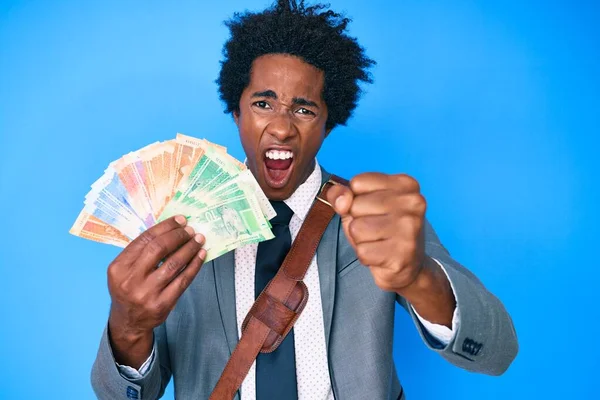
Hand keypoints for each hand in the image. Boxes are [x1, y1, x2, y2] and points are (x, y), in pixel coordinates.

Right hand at [107, 216, 205, 367]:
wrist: (128, 322)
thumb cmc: (129, 289)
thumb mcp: (124, 270)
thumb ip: (141, 252)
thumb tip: (170, 229)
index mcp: (119, 267)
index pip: (145, 239)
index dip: (165, 227)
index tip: (180, 220)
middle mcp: (131, 280)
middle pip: (159, 249)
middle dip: (178, 236)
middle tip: (190, 230)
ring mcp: (147, 293)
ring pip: (174, 263)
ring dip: (189, 248)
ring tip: (198, 240)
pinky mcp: (162, 304)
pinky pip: (183, 280)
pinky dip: (194, 265)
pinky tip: (200, 255)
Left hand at [326, 173, 426, 292]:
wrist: (409, 266)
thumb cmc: (382, 232)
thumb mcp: (358, 206)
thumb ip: (342, 194)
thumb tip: (341, 200)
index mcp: (405, 183)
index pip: (358, 182)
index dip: (355, 199)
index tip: (373, 210)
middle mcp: (412, 202)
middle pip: (356, 205)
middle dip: (358, 221)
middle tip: (377, 230)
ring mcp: (410, 227)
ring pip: (357, 228)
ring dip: (361, 240)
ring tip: (378, 242)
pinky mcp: (403, 253)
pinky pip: (362, 251)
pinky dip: (366, 256)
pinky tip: (382, 256)